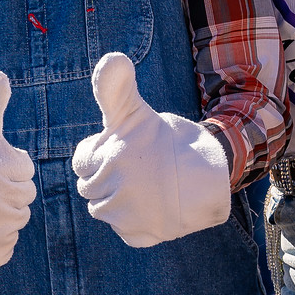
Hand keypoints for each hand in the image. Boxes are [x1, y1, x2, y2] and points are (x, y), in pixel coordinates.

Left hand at [72, 52, 230, 247]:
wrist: (212, 171)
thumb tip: (114, 60)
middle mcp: (115, 188)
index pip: (82, 163)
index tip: (123, 150)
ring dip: (120, 201)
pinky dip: (137, 223)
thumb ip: (113, 88)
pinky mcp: (142, 234)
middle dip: (109, 179)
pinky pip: (124, 231)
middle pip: (91, 190)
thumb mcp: (136, 110)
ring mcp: (128, 215)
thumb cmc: (167, 138)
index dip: (101, 155)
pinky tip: (154, 206)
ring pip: (104, 212)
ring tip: (146, 187)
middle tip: (138, 169)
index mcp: (109, 156)